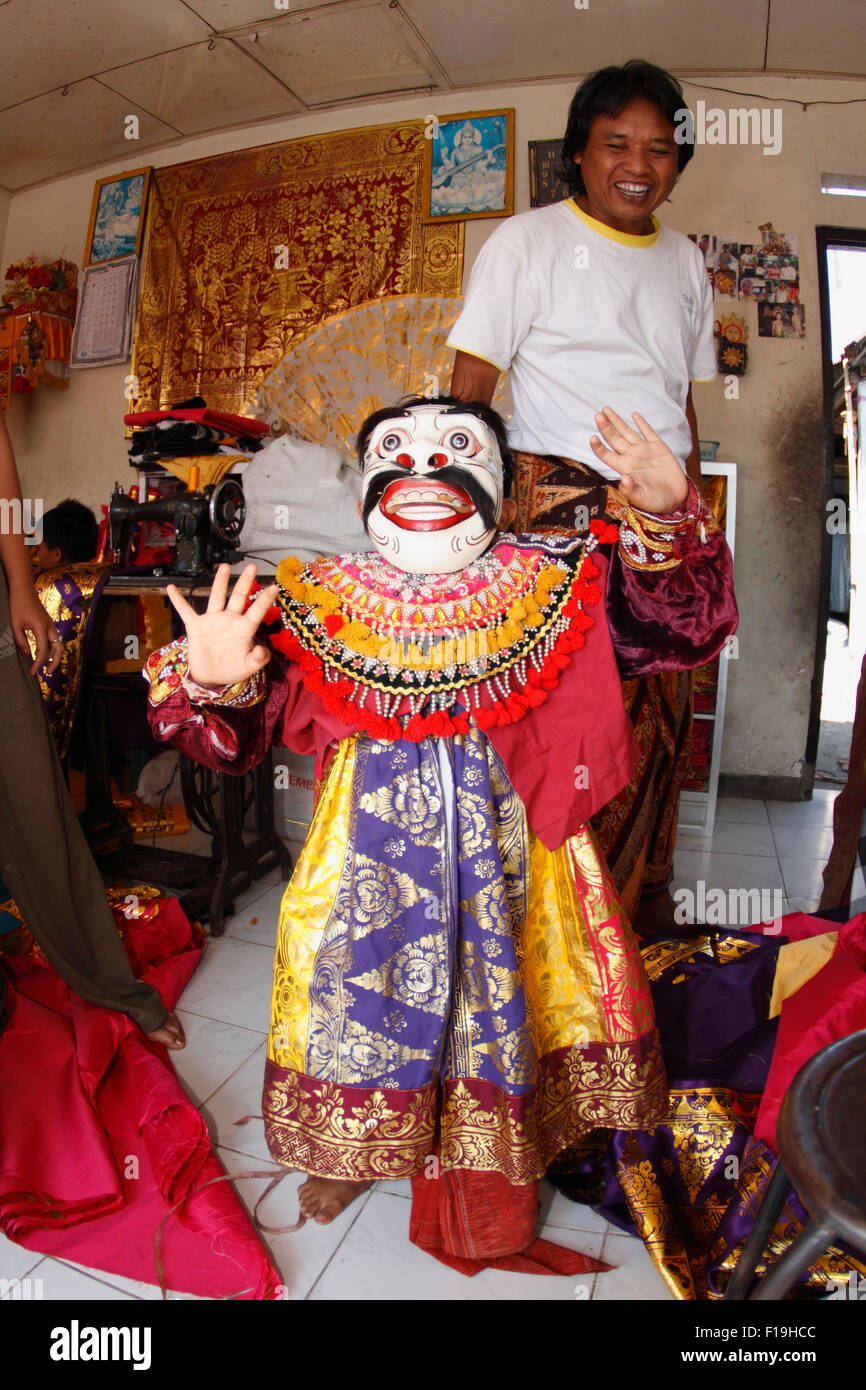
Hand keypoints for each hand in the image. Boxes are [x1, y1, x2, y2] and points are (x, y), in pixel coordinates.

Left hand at [8, 578, 62, 674]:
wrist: (24, 589)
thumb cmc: (18, 604)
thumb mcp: (15, 625)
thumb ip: (21, 641)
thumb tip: (28, 653)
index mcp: (41, 628)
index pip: (43, 652)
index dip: (38, 664)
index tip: (33, 672)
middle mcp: (49, 627)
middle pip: (58, 649)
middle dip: (55, 663)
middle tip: (47, 673)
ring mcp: (50, 625)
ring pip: (58, 644)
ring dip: (54, 656)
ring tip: (47, 665)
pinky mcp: (48, 623)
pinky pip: (54, 639)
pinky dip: (51, 648)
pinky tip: (44, 652)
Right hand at [166, 563, 278, 688]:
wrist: (211, 677)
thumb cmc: (232, 669)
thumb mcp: (248, 667)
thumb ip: (258, 659)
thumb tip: (262, 651)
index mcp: (245, 628)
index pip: (257, 611)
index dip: (265, 599)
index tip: (275, 587)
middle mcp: (230, 620)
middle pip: (239, 597)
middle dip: (245, 581)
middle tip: (252, 566)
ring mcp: (213, 621)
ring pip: (217, 597)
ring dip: (220, 582)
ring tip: (224, 566)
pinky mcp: (196, 626)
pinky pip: (186, 611)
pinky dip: (178, 601)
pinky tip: (172, 588)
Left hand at [590, 408, 689, 515]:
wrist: (675, 498)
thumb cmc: (656, 502)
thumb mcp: (642, 498)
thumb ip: (631, 490)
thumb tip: (624, 479)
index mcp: (625, 468)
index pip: (607, 455)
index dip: (599, 447)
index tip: (592, 438)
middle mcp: (632, 457)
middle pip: (614, 439)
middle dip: (605, 427)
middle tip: (598, 415)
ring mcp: (644, 451)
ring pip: (627, 432)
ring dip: (617, 421)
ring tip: (606, 410)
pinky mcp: (659, 447)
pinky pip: (648, 432)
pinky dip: (642, 423)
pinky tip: (634, 415)